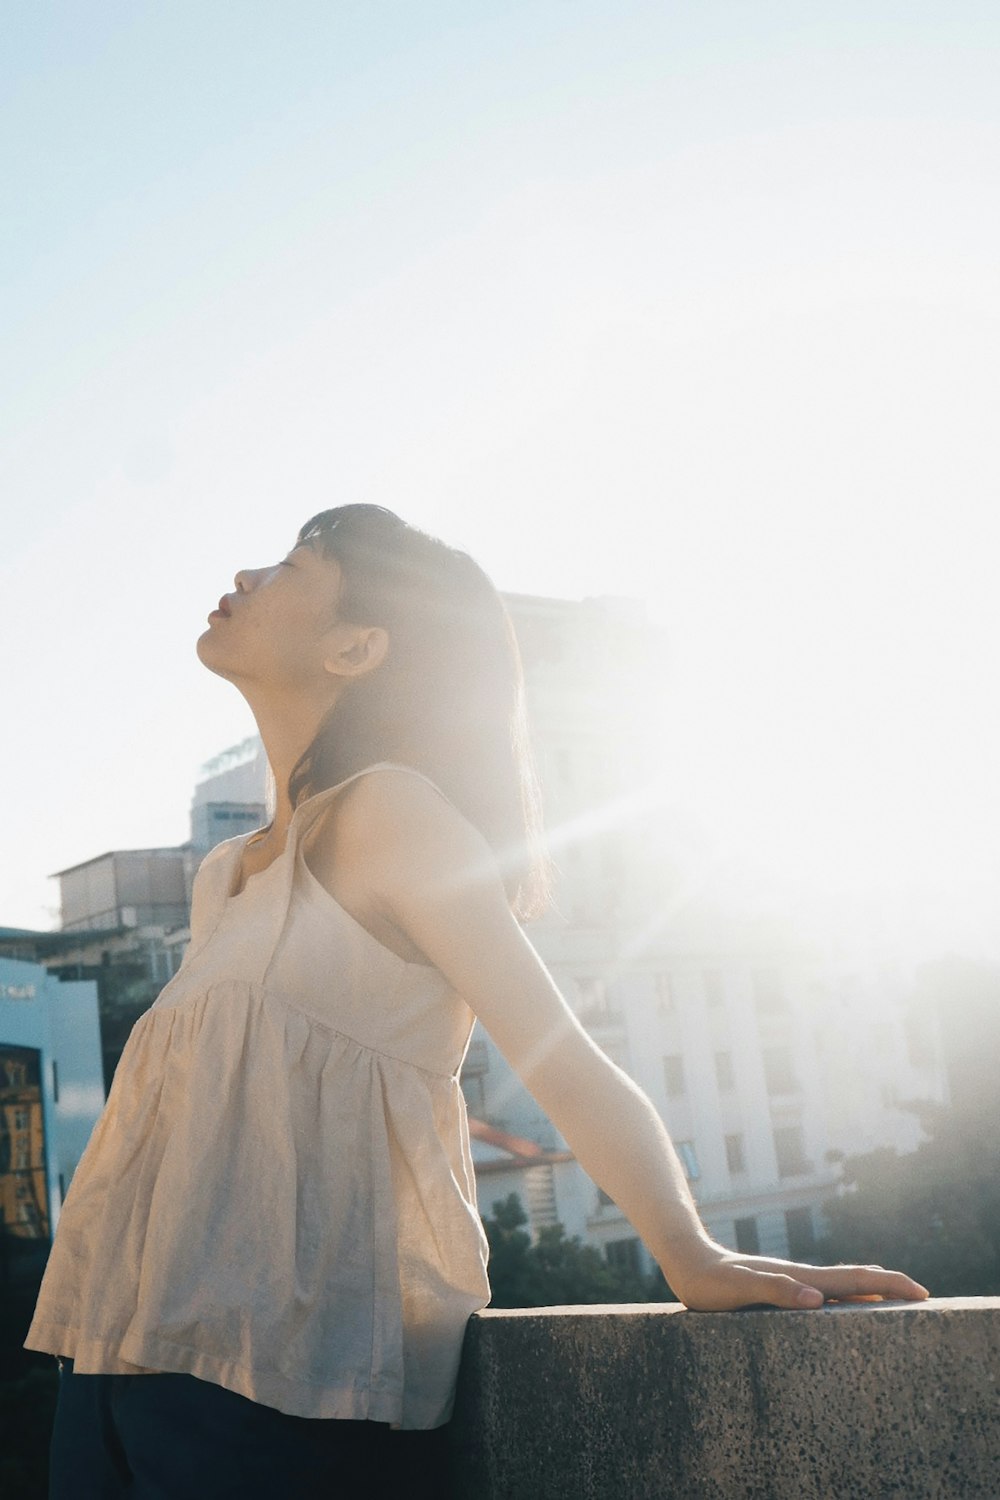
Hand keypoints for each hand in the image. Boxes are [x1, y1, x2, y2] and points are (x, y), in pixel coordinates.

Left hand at [665, 1240, 929, 1311]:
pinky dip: (846, 1299)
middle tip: (922, 1299)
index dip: (888, 1285)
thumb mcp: (740, 1289)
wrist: (687, 1261)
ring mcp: (793, 1282)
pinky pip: (824, 1295)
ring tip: (895, 1305)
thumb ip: (776, 1291)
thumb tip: (817, 1298)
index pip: (854, 1280)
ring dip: (871, 1294)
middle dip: (889, 1287)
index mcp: (800, 1278)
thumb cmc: (710, 1282)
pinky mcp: (781, 1289)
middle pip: (855, 1281)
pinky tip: (845, 1309)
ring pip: (842, 1287)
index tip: (919, 1292)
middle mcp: (802, 1278)